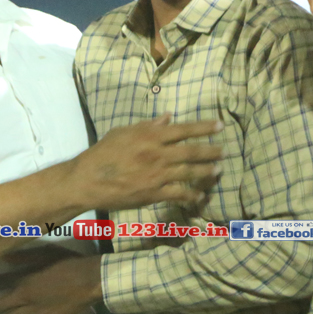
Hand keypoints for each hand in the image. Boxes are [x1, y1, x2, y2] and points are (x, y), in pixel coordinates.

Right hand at [69, 115, 221, 210]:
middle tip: (223, 150)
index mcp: (150, 137)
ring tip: (217, 171)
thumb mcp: (123, 132)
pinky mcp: (154, 194)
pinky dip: (191, 195)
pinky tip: (200, 196)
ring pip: (189, 172)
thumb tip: (168, 118)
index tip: (220, 125)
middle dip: (210, 151)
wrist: (89, 180)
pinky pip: (178, 194)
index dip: (204, 127)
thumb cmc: (103, 153)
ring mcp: (157, 175)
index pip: (183, 129)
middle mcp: (157, 154)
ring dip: (205, 172)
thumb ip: (147, 126)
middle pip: (191, 151)